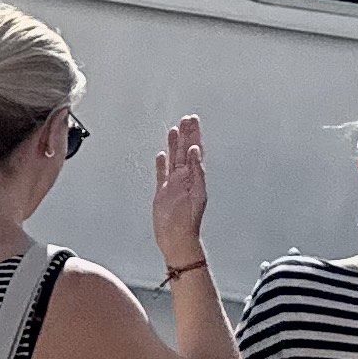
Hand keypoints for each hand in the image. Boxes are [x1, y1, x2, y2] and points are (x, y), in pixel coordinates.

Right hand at [153, 114, 209, 271]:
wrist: (177, 240)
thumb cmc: (188, 222)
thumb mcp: (196, 194)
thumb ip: (196, 171)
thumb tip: (195, 150)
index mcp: (195, 177)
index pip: (195, 151)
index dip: (195, 135)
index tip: (193, 120)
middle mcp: (185, 178)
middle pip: (185, 151)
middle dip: (186, 134)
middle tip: (186, 118)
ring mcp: (173, 185)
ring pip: (173, 159)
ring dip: (174, 145)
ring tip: (174, 130)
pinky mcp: (162, 193)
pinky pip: (161, 174)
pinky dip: (161, 164)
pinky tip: (161, 155)